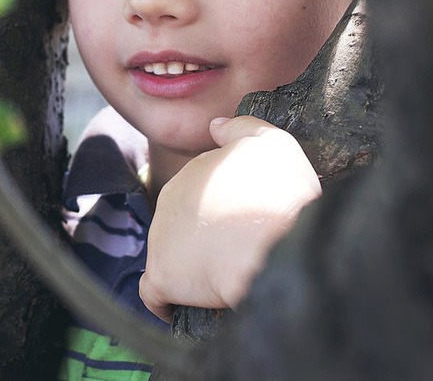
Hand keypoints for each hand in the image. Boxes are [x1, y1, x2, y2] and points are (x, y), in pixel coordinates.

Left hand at [139, 116, 320, 320]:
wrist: (274, 240)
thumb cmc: (278, 192)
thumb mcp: (270, 143)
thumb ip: (241, 128)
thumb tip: (215, 124)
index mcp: (194, 173)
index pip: (203, 194)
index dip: (225, 211)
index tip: (246, 225)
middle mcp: (169, 201)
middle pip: (185, 224)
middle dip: (205, 240)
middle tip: (239, 256)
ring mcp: (161, 239)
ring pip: (171, 257)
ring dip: (190, 271)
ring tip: (222, 284)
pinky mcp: (162, 277)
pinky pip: (154, 294)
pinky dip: (166, 302)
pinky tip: (185, 308)